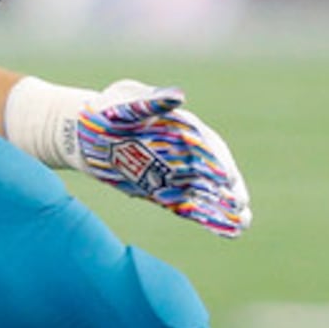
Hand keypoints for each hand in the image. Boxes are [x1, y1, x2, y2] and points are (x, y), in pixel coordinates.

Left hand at [73, 80, 251, 237]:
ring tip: (244, 224)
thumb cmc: (108, 110)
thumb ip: (152, 102)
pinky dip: (206, 217)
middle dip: (229, 188)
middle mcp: (185, 152)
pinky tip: (228, 232)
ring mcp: (176, 172)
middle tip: (241, 205)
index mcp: (183, 128)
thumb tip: (178, 96)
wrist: (85, 133)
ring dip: (224, 207)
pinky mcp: (162, 191)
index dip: (218, 161)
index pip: (208, 145)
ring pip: (206, 192)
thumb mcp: (127, 102)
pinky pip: (189, 205)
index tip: (227, 177)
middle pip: (214, 171)